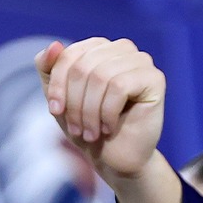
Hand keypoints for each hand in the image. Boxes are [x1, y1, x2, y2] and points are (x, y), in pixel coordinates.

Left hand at [35, 37, 165, 182]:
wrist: (115, 157)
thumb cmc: (87, 125)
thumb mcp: (59, 97)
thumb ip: (48, 68)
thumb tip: (54, 45)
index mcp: (99, 47)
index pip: (69, 55)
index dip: (58, 85)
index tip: (55, 110)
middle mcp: (122, 48)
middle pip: (84, 67)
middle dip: (74, 103)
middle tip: (76, 129)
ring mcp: (141, 61)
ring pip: (101, 76)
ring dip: (90, 111)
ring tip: (91, 133)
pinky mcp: (154, 78)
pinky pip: (120, 86)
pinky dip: (108, 112)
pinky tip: (109, 127)